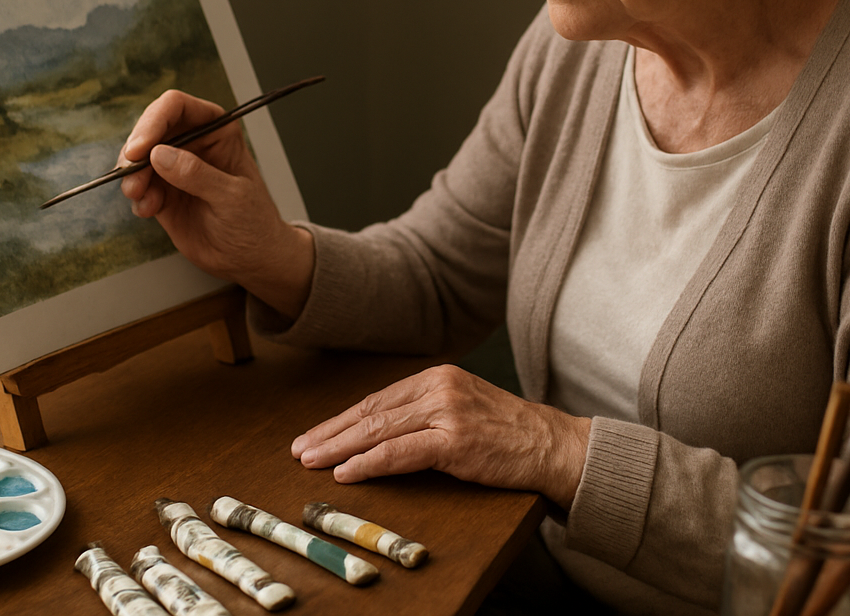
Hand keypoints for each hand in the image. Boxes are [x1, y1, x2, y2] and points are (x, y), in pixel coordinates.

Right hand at [119, 89, 312, 316]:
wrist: (250, 260)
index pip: (177, 107)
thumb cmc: (254, 222)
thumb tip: (160, 154)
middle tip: (131, 174)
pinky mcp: (163, 192)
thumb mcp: (232, 197)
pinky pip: (139, 185)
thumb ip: (197, 175)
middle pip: (150, 128)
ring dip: (132, 175)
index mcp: (217, 129)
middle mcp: (193, 142)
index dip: (154, 121)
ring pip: (139, 157)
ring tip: (140, 197)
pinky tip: (148, 209)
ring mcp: (175, 167)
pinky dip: (137, 196)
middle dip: (136, 150)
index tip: (140, 148)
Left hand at [290, 365, 591, 508]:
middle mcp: (438, 387)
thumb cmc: (507, 433)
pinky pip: (399, 453)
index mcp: (437, 376)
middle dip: (330, 432)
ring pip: (379, 430)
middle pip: (371, 412)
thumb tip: (377, 431)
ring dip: (338, 447)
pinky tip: (346, 472)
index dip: (342, 419)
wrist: (551, 445)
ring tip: (311, 460)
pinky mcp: (454, 440)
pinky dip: (368, 463)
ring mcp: (446, 411)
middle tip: (299, 448)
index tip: (315, 434)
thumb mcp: (462, 408)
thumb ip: (425, 412)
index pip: (378, 399)